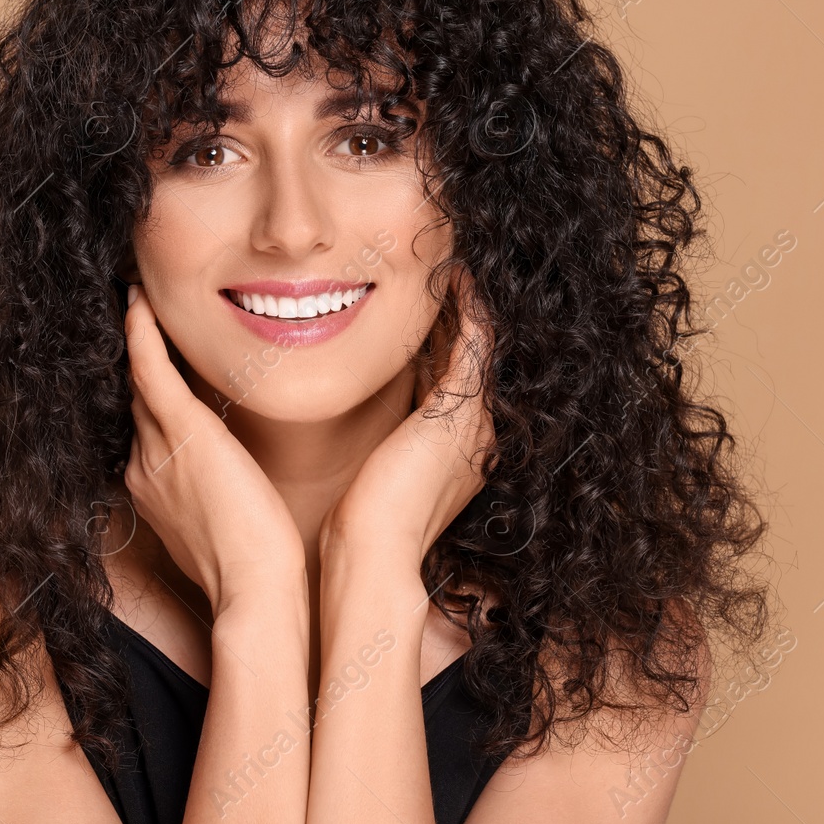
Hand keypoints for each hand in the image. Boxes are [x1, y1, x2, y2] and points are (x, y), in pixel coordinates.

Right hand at [122, 283, 305, 613]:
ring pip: (139, 378)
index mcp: (152, 488)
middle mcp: (143, 465)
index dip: (147, 393)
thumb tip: (231, 485)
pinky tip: (138, 304)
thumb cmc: (254, 565)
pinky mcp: (181, 432)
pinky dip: (142, 335)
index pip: (147, 427)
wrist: (255, 587)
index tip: (151, 363)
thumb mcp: (223, 525)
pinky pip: (151, 370)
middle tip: (133, 312)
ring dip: (135, 336)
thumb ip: (216, 495)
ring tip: (134, 296)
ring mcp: (155, 448)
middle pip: (137, 399)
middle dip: (134, 360)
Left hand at [325, 265, 496, 568]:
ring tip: (449, 267)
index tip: (423, 311)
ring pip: (481, 345)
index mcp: (457, 454)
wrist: (372, 556)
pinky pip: (478, 341)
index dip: (445, 344)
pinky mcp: (463, 409)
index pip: (455, 383)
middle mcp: (477, 436)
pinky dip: (470, 306)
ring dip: (466, 306)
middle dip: (458, 319)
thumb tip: (341, 420)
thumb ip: (375, 449)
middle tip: (441, 277)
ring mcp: (476, 422)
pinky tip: (457, 275)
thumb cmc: (357, 529)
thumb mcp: (373, 478)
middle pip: (473, 360)